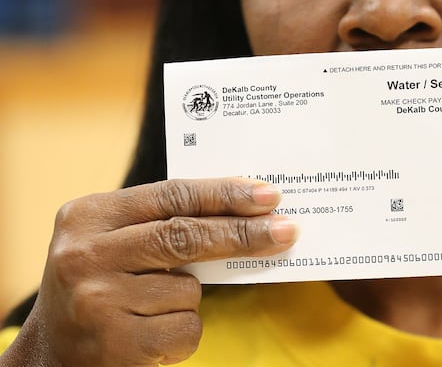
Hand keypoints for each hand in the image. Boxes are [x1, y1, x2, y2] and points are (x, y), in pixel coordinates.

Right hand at [2, 178, 295, 366]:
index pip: (172, 196)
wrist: (51, 355)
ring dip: (188, 302)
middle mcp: (85, 254)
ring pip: (189, 291)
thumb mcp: (114, 244)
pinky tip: (150, 336)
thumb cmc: (99, 287)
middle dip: (244, 234)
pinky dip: (182, 334)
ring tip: (150, 309)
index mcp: (88, 216)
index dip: (226, 194)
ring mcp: (97, 301)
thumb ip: (164, 225)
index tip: (269, 195)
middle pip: (186, 236)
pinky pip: (185, 330)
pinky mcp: (115, 344)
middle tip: (288, 231)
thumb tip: (250, 216)